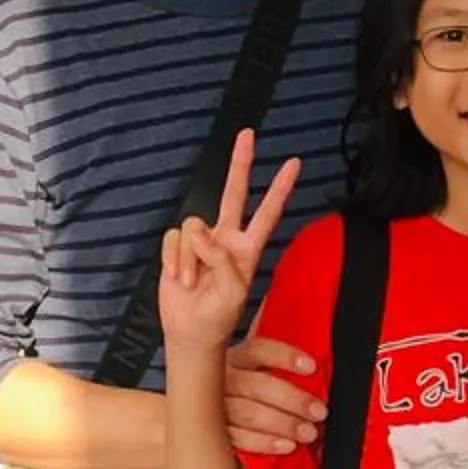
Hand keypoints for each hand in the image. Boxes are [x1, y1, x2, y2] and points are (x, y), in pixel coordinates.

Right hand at [158, 130, 300, 362]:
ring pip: (193, 226)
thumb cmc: (217, 317)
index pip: (268, 212)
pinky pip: (173, 239)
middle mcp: (226, 238)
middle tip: (248, 135)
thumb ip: (223, 260)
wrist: (190, 333)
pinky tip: (179, 277)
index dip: (280, 188)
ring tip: (193, 282)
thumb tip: (203, 235)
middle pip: (234, 193)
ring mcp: (201, 241)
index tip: (294, 163)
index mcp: (248, 249)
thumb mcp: (233, 292)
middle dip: (241, 163)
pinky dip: (174, 260)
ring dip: (190, 258)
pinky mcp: (178, 247)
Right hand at [226, 331, 326, 456]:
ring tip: (308, 433)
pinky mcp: (215, 435)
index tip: (311, 367)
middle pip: (255, 385)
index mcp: (234, 361)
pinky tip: (286, 445)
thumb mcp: (260, 378)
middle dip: (291, 399)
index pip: (257, 350)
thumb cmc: (253, 401)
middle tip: (318, 411)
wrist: (218, 434)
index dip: (284, 356)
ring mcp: (213, 409)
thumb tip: (316, 374)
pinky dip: (265, 442)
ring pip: (248, 413)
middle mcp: (220, 381)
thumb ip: (280, 373)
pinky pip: (239, 438)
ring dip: (283, 424)